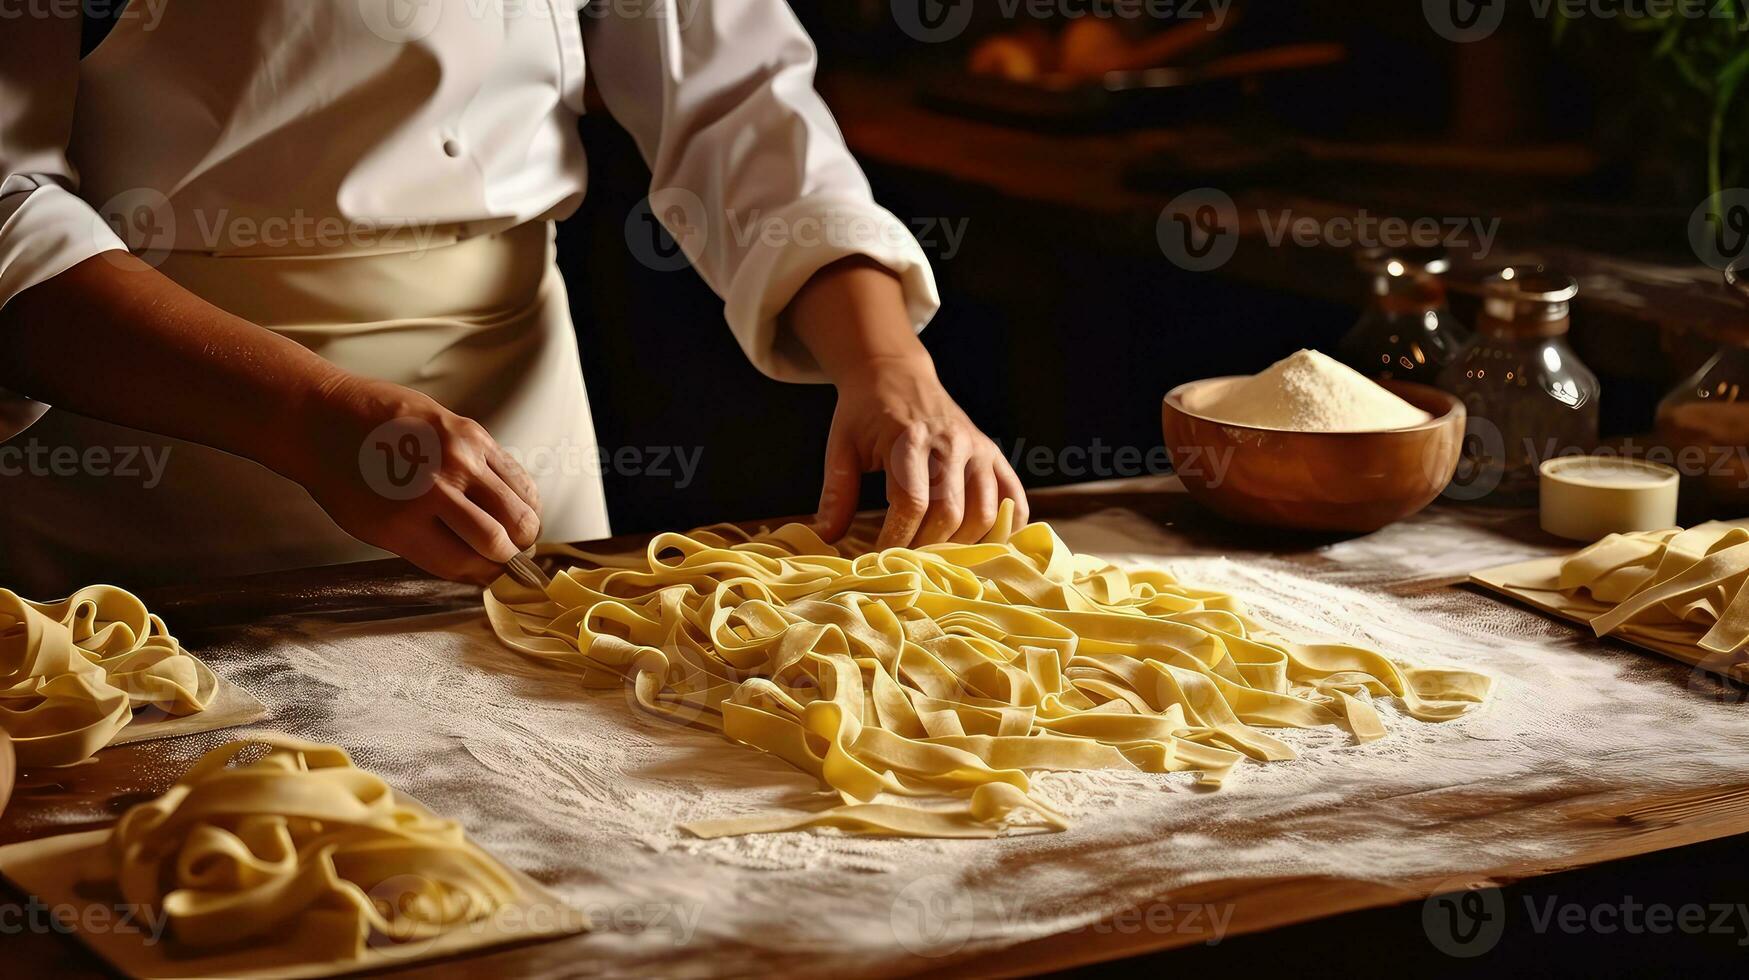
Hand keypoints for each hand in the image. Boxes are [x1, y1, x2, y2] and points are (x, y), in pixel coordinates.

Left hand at [277, 373, 542, 583]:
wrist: (324, 418)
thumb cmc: (342, 478)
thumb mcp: (374, 528)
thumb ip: (428, 548)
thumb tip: (480, 566)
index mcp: (403, 525)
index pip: (465, 564)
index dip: (485, 576)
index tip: (492, 576)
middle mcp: (433, 491)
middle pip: (497, 540)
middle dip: (511, 557)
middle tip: (511, 557)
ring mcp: (457, 458)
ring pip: (518, 508)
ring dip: (526, 528)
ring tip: (519, 532)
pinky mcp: (471, 432)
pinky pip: (515, 473)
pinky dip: (524, 496)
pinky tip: (516, 503)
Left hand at [814, 354, 1027, 548]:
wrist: (897, 373)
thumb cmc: (865, 414)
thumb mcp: (842, 446)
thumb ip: (837, 492)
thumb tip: (825, 537)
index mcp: (909, 439)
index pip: (911, 503)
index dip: (898, 538)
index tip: (881, 556)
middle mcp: (951, 443)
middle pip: (950, 513)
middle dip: (927, 546)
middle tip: (907, 559)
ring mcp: (978, 448)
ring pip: (984, 512)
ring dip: (962, 543)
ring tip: (936, 553)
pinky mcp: (993, 452)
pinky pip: (1013, 497)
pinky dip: (1006, 525)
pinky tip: (985, 542)